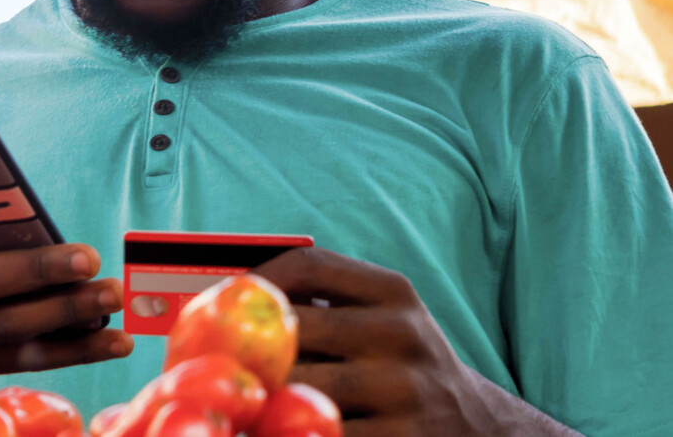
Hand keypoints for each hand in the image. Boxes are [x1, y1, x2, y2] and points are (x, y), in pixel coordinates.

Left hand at [252, 247, 579, 436]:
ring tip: (232, 403)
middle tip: (204, 363)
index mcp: (393, 292)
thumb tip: (222, 301)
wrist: (482, 430)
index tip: (220, 302)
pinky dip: (288, 435)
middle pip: (294, 331)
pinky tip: (269, 433)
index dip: (254, 281)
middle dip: (243, 351)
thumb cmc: (401, 369)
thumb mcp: (380, 322)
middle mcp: (402, 334)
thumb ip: (321, 307)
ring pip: (302, 393)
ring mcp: (406, 392)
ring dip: (259, 401)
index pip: (308, 265)